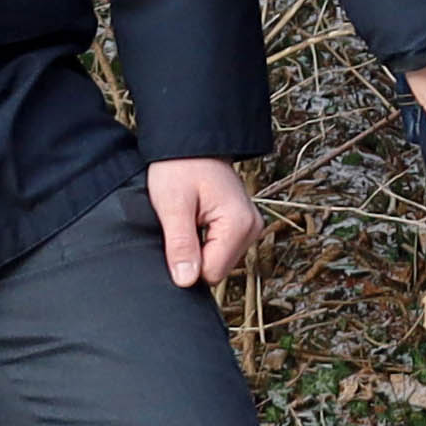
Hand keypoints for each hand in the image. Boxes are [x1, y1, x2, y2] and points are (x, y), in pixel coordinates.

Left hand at [150, 156, 265, 289]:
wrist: (193, 144)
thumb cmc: (180, 167)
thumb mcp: (173, 205)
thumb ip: (181, 244)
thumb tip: (186, 281)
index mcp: (239, 224)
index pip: (211, 273)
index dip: (185, 262)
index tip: (174, 237)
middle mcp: (252, 228)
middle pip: (216, 269)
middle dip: (193, 256)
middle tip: (180, 225)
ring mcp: (250, 227)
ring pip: (218, 262)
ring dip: (198, 249)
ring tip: (188, 220)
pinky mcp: (243, 226)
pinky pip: (221, 250)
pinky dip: (205, 242)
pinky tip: (196, 221)